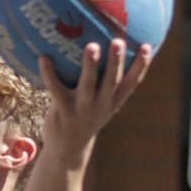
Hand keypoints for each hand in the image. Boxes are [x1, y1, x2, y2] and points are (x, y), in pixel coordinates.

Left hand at [39, 38, 152, 160]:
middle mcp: (100, 104)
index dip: (141, 65)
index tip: (147, 46)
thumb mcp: (103, 104)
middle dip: (116, 62)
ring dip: (90, 65)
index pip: (132, 83)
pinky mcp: (62, 111)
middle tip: (118, 41)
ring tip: (92, 45)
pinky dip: (49, 74)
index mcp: (113, 101)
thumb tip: (112, 48)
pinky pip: (56, 89)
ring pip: (88, 84)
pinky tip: (43, 58)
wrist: (68, 149)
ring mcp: (82, 108)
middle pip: (111, 81)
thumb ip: (108, 82)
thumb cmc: (87, 116)